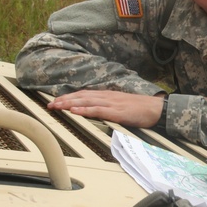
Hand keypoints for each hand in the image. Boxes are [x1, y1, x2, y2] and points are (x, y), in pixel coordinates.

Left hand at [47, 90, 162, 126]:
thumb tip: (97, 111)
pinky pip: (98, 110)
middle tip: (50, 104)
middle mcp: (107, 97)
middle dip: (64, 100)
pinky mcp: (117, 112)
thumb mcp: (122, 106)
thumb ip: (109, 107)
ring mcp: (112, 104)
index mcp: (108, 95)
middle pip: (82, 96)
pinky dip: (85, 110)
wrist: (157, 109)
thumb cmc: (141, 109)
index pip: (84, 94)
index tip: (57, 101)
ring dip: (70, 103)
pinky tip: (75, 111)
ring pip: (86, 101)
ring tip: (57, 106)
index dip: (70, 97)